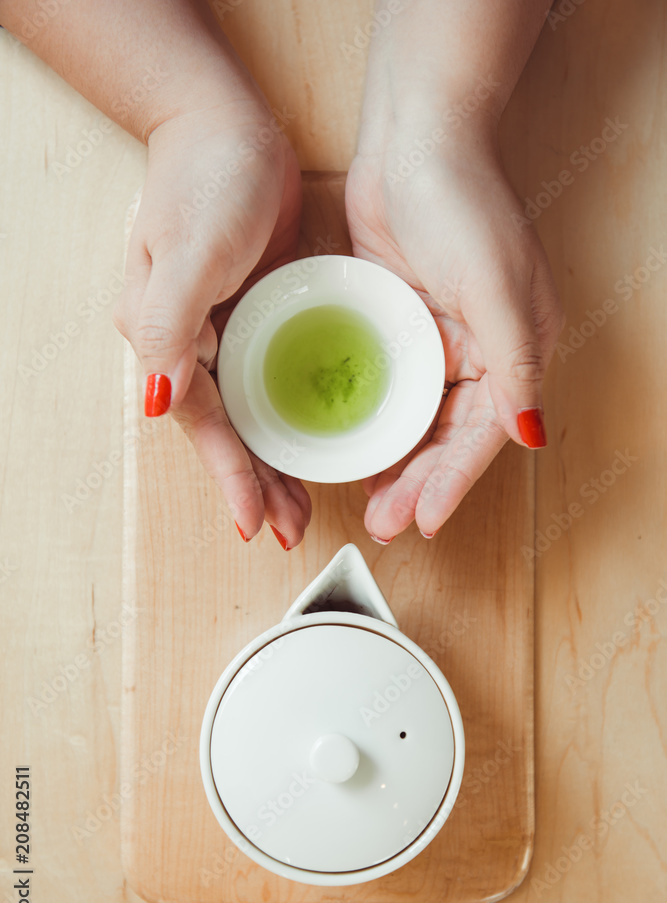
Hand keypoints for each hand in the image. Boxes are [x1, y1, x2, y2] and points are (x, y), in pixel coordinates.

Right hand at [114, 104, 310, 547]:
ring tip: (304, 503)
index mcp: (167, 338)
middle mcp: (192, 344)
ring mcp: (226, 332)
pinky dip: (294, 414)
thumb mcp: (187, 252)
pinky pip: (276, 379)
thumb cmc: (204, 180)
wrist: (228, 126)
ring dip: (277, 459)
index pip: (204, 424)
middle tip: (290, 527)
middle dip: (257, 483)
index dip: (231, 476)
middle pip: (229, 430)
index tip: (257, 524)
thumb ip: (168, 328)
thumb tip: (154, 405)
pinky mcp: (259, 314)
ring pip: (255, 413)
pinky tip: (318, 434)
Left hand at [345, 127, 562, 540]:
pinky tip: (357, 442)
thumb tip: (530, 436)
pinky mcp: (402, 320)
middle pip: (449, 435)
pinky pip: (391, 384)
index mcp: (516, 347)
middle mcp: (482, 348)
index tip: (425, 520)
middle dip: (420, 483)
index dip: (454, 482)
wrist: (414, 139)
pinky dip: (377, 417)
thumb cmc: (462, 203)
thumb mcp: (496, 288)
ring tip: (370, 500)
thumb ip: (513, 367)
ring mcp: (439, 336)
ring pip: (418, 417)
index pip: (485, 434)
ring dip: (397, 459)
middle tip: (385, 522)